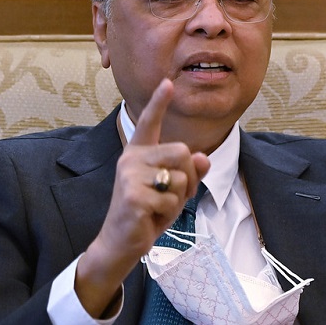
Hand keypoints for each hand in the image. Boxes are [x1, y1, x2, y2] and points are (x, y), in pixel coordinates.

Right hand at [75, 79, 209, 316]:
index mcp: (139, 153)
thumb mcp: (172, 190)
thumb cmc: (147, 213)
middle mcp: (132, 159)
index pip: (150, 122)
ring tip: (158, 207)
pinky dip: (169, 213)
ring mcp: (130, 176)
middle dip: (188, 177)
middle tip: (173, 195)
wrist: (121, 242)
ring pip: (180, 178)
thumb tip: (203, 158)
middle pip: (182, 151)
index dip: (159, 102)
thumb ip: (188, 172)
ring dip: (178, 198)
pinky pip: (172, 199)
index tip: (167, 82)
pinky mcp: (134, 196)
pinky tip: (151, 217)